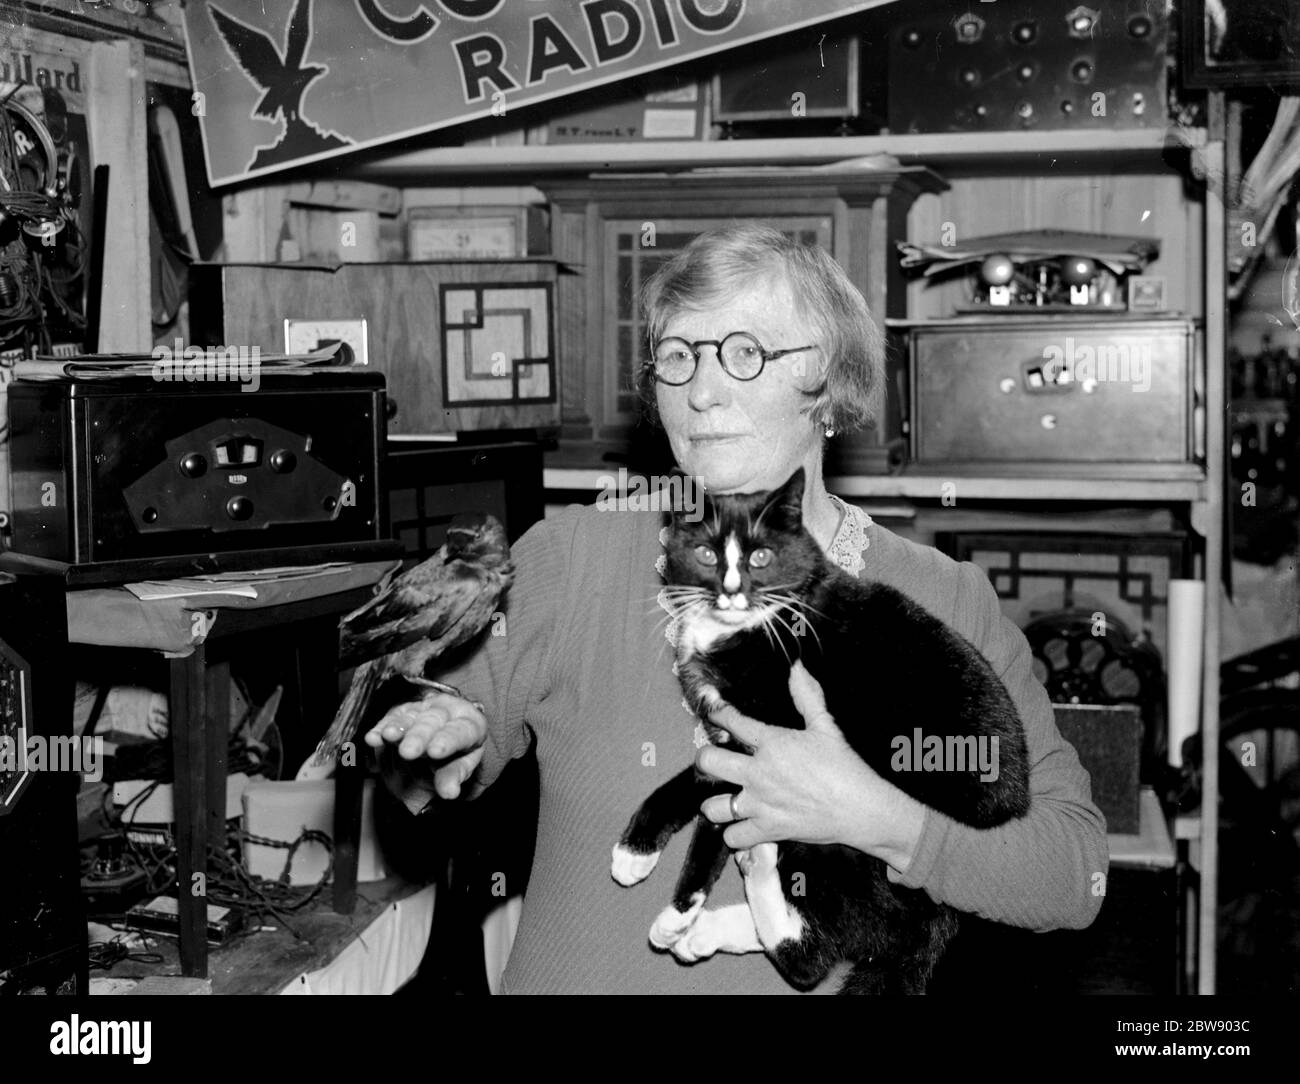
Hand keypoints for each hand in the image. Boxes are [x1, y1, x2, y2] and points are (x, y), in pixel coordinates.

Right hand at [364, 690, 486, 811]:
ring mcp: (424, 708)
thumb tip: (449, 793)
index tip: (436, 752)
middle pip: (432, 722)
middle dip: (419, 736)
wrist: (448, 732)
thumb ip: (453, 776)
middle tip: (408, 751)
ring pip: (411, 716)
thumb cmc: (459, 750)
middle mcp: (447, 711)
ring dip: (398, 727)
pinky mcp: (404, 709)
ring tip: (388, 736)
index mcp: (470, 723)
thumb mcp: (463, 763)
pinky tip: (373, 738)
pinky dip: (381, 727)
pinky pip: (392, 717)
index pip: (459, 732)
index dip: (447, 741)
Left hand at [696, 662, 924, 871]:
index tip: (714, 712)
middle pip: (708, 762)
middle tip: (713, 760)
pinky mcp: (768, 830)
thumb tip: (798, 668)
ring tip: (725, 798)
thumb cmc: (845, 767)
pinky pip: (734, 838)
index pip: (732, 721)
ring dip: (715, 803)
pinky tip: (742, 826)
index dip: (717, 713)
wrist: (861, 809)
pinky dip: (735, 835)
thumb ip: (807, 696)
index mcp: (772, 743)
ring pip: (713, 806)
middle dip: (705, 759)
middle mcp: (759, 773)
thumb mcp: (826, 726)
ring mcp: (760, 804)